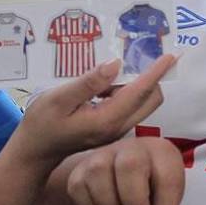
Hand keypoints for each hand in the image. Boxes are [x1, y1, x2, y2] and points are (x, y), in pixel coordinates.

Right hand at [16, 55, 176, 164]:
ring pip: (142, 103)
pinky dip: (126, 89)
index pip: (139, 92)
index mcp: (107, 120)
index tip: (171, 55)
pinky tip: (105, 80)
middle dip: (153, 77)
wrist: (35, 151)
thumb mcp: (59, 99)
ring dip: (138, 82)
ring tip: (118, 63)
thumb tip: (116, 64)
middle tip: (142, 53)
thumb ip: (89, 82)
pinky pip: (129, 105)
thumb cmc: (42, 123)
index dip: (156, 72)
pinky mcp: (112, 127)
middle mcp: (118, 126)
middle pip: (150, 99)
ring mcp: (116, 129)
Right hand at [66, 136, 185, 204]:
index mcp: (161, 154)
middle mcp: (132, 149)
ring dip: (110, 204)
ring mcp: (104, 155)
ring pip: (98, 173)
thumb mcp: (165, 196)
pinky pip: (79, 187)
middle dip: (134, 201)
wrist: (123, 174)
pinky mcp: (82, 168)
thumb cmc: (150, 185)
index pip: (167, 177)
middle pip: (129, 166)